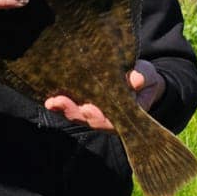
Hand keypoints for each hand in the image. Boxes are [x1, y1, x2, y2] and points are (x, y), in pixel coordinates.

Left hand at [44, 61, 164, 130]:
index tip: (88, 109)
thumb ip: (142, 77)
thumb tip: (136, 81)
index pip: (111, 121)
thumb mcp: (146, 74)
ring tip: (53, 102)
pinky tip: (50, 102)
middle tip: (62, 103)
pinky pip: (72, 108)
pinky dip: (61, 107)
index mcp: (126, 114)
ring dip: (64, 110)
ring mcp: (96, 112)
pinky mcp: (86, 104)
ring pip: (79, 117)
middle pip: (90, 121)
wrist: (139, 76)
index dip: (98, 118)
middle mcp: (109, 117)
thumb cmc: (142, 76)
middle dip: (75, 113)